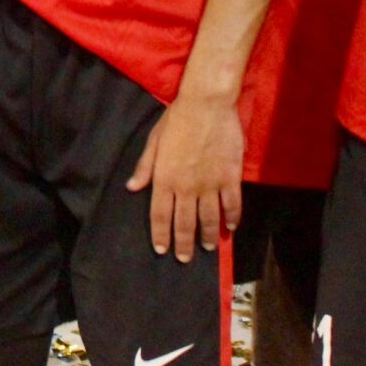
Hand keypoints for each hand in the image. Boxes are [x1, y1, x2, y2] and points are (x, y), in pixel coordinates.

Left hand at [127, 89, 241, 259]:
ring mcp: (210, 184)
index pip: (161, 215)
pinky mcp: (230, 178)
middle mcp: (187, 187)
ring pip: (209, 219)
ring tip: (208, 248)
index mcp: (165, 179)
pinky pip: (232, 205)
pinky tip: (230, 228)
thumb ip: (145, 168)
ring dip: (208, 236)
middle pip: (185, 223)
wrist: (206, 105)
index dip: (161, 234)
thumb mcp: (154, 142)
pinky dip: (232, 219)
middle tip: (185, 259)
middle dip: (184, 244)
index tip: (162, 249)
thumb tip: (132, 188)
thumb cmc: (176, 120)